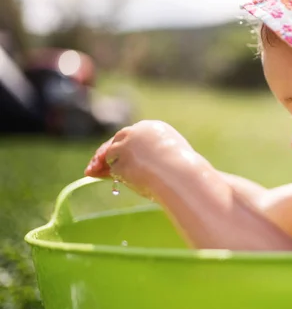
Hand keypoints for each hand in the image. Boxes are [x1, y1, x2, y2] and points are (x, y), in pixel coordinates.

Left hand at [85, 120, 203, 196]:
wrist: (181, 175)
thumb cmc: (184, 172)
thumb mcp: (170, 158)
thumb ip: (153, 157)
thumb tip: (141, 170)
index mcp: (153, 128)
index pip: (132, 136)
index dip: (122, 147)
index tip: (112, 157)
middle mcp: (137, 131)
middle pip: (115, 141)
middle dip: (102, 156)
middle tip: (91, 170)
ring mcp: (127, 143)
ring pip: (112, 157)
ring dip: (109, 168)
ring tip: (116, 176)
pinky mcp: (119, 157)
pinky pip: (113, 171)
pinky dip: (117, 177)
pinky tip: (130, 180)